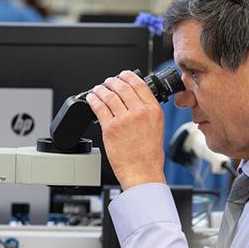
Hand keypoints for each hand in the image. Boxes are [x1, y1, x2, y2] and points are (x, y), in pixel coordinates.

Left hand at [85, 70, 166, 189]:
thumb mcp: (157, 128)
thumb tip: (135, 102)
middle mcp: (139, 112)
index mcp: (153, 110)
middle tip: (108, 82)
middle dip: (113, 82)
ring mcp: (124, 119)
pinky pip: (99, 108)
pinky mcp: (110, 128)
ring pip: (109, 96)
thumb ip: (147, 113)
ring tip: (97, 89)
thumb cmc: (149, 156)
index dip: (128, 77)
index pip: (139, 85)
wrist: (142, 172)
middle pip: (123, 88)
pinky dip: (93, 100)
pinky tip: (91, 98)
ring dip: (101, 89)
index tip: (123, 75)